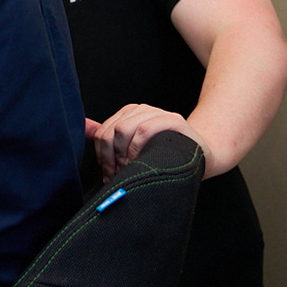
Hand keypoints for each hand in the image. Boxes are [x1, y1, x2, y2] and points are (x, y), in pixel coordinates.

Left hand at [85, 104, 209, 180]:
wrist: (203, 152)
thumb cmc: (166, 152)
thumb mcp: (135, 145)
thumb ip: (110, 137)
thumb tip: (83, 127)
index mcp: (128, 114)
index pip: (102, 133)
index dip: (101, 157)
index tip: (107, 175)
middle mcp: (141, 110)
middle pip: (110, 132)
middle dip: (109, 158)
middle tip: (117, 177)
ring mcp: (157, 113)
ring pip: (124, 129)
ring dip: (123, 155)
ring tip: (129, 171)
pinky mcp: (173, 120)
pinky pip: (145, 130)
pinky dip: (137, 148)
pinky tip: (140, 161)